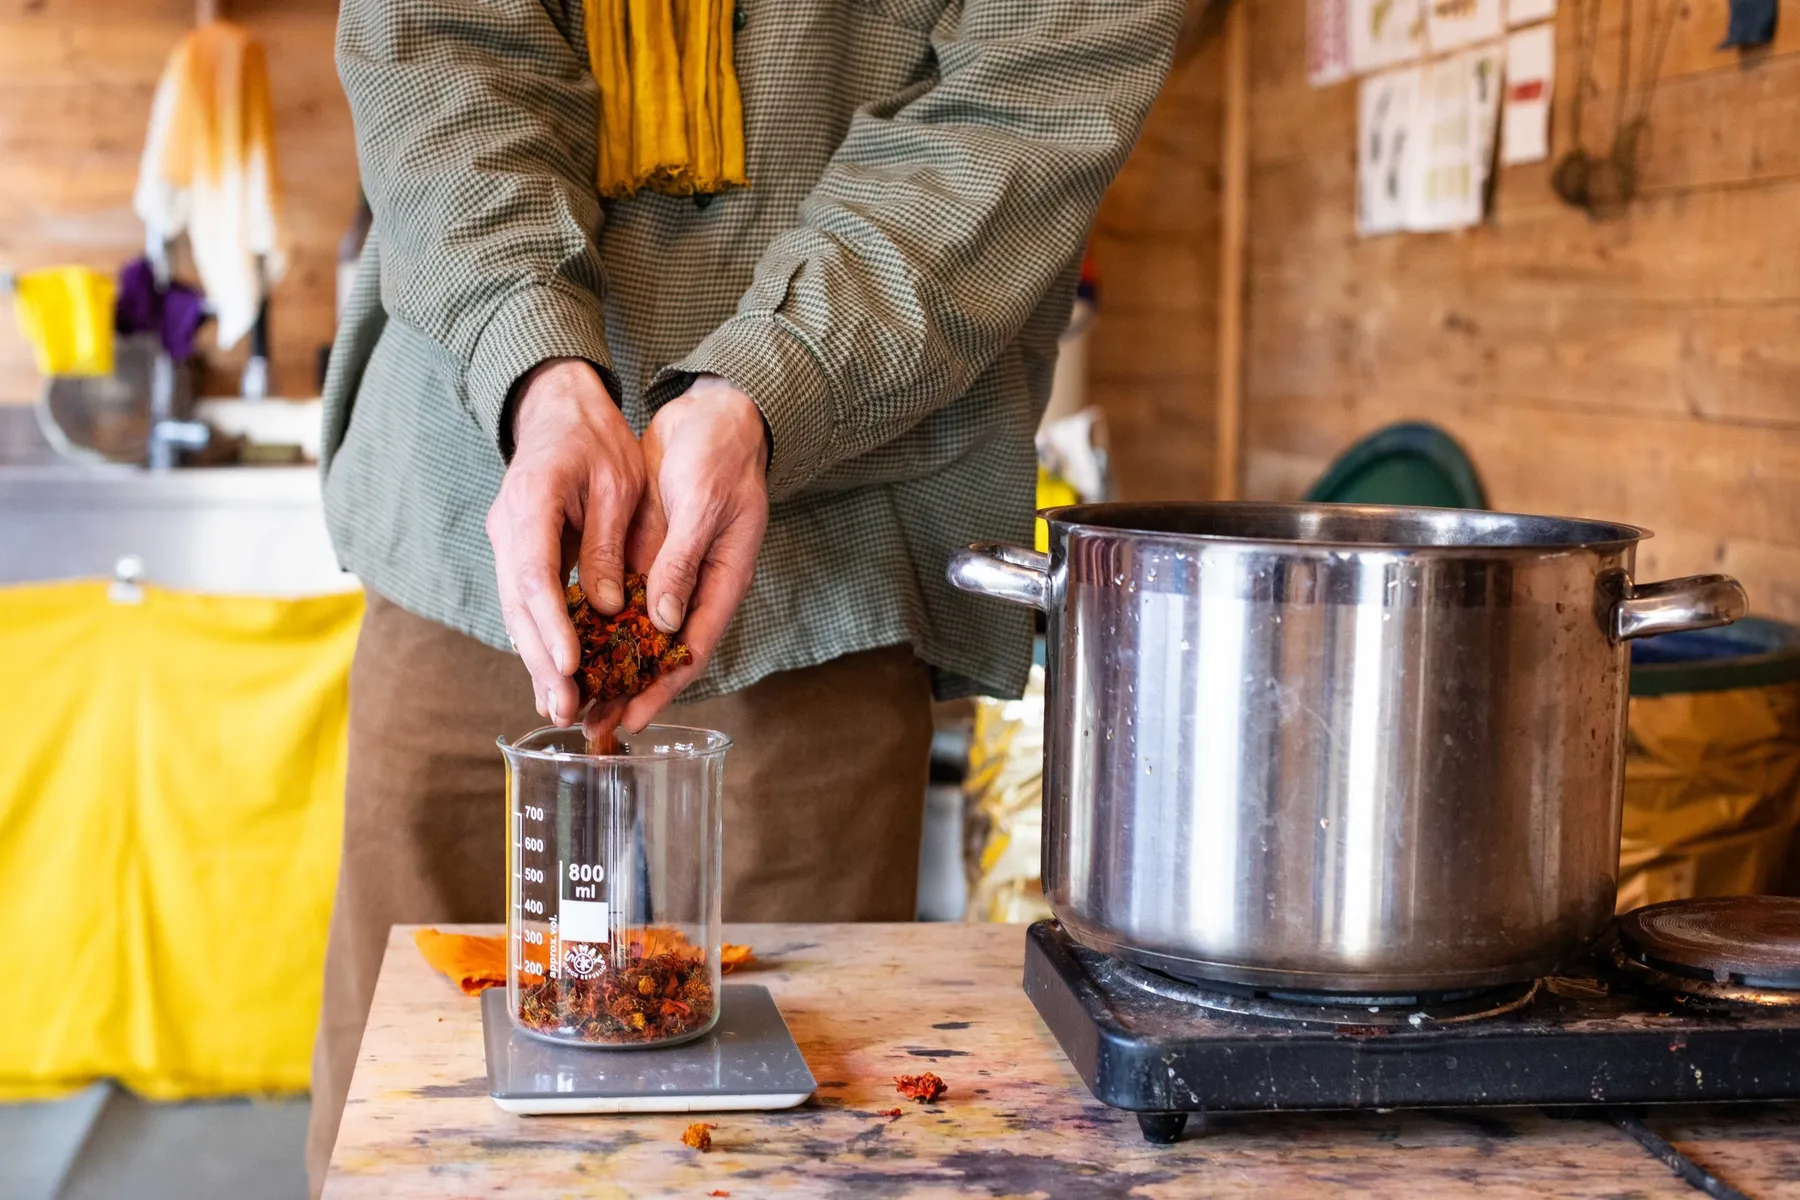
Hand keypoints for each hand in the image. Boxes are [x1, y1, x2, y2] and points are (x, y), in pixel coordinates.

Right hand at [487, 358, 644, 725]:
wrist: (556, 408)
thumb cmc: (595, 438)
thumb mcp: (618, 482)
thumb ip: (608, 543)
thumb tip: (603, 606)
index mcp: (532, 501)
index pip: (535, 574)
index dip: (551, 625)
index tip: (571, 664)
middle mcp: (507, 526)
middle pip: (517, 605)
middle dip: (541, 661)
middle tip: (564, 709)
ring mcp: (504, 540)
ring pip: (515, 611)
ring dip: (536, 661)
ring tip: (559, 709)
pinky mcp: (515, 551)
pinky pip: (523, 603)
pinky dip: (538, 640)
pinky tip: (554, 677)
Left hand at [608, 375, 768, 733]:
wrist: (712, 415)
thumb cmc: (719, 455)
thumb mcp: (702, 504)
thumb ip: (682, 561)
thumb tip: (663, 620)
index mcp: (722, 580)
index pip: (691, 649)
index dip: (661, 689)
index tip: (633, 719)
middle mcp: (695, 587)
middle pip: (660, 654)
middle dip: (627, 692)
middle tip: (591, 726)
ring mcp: (670, 573)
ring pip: (636, 634)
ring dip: (608, 666)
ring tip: (574, 698)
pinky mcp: (648, 555)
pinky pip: (621, 601)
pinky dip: (599, 626)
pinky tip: (570, 644)